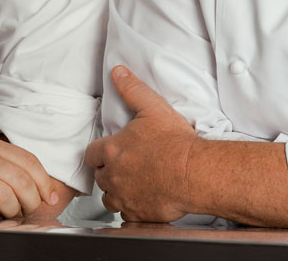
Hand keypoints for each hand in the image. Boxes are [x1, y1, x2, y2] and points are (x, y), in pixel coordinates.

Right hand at [0, 135, 58, 217]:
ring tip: (5, 214)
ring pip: (6, 196)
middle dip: (30, 201)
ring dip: (11, 210)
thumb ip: (5, 165)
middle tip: (26, 210)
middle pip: (21, 180)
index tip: (50, 197)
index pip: (29, 161)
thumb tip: (39, 185)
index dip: (44, 182)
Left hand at [85, 65, 197, 221]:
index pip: (91, 154)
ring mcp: (123, 197)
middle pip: (100, 176)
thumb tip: (118, 72)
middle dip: (109, 171)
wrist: (195, 172)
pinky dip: (132, 208)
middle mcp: (112, 176)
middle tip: (128, 165)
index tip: (110, 152)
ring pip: (109, 197)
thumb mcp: (153, 107)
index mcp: (112, 150)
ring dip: (117, 191)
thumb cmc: (176, 142)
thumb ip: (132, 89)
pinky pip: (126, 214)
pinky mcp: (136, 214)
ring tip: (135, 183)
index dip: (100, 152)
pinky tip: (145, 198)